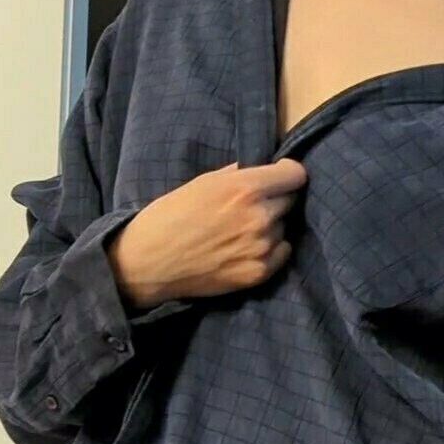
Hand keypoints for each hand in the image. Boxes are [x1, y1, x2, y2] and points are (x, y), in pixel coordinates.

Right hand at [108, 158, 307, 307]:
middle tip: (250, 207)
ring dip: (270, 226)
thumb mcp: (202, 182)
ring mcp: (262, 247)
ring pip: (283, 227)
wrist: (148, 263)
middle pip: (290, 200)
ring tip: (240, 231)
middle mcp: (259, 217)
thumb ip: (238, 175)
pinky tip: (245, 249)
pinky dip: (270, 249)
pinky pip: (282, 252)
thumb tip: (261, 170)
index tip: (278, 177)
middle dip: (275, 199)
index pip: (295, 174)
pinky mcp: (259, 273)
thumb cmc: (170, 217)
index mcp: (245, 189)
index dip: (286, 174)